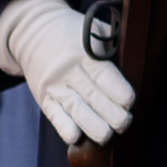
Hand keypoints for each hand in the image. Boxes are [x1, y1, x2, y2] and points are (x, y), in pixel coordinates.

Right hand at [0, 0, 128, 146]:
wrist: (31, 30)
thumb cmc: (71, 32)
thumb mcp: (92, 29)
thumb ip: (111, 44)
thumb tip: (135, 61)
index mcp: (83, 52)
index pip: (104, 76)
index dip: (120, 92)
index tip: (130, 103)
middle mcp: (67, 70)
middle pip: (92, 96)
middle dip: (112, 115)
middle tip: (125, 123)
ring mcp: (53, 84)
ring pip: (75, 109)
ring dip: (93, 126)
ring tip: (107, 135)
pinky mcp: (42, 96)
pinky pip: (53, 115)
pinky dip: (64, 127)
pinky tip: (75, 137)